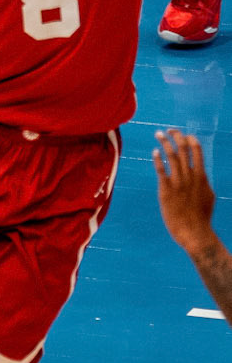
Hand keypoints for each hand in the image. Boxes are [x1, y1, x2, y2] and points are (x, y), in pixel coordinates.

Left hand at [156, 129, 217, 255]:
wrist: (194, 231)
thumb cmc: (201, 217)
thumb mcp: (208, 196)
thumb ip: (204, 184)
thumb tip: (202, 177)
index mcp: (201, 176)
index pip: (197, 151)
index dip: (189, 139)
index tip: (183, 134)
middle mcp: (191, 176)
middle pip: (184, 149)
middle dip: (176, 136)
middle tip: (168, 130)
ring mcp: (179, 182)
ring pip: (172, 156)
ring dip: (164, 143)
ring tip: (158, 134)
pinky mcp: (166, 190)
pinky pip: (161, 170)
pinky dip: (158, 159)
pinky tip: (154, 152)